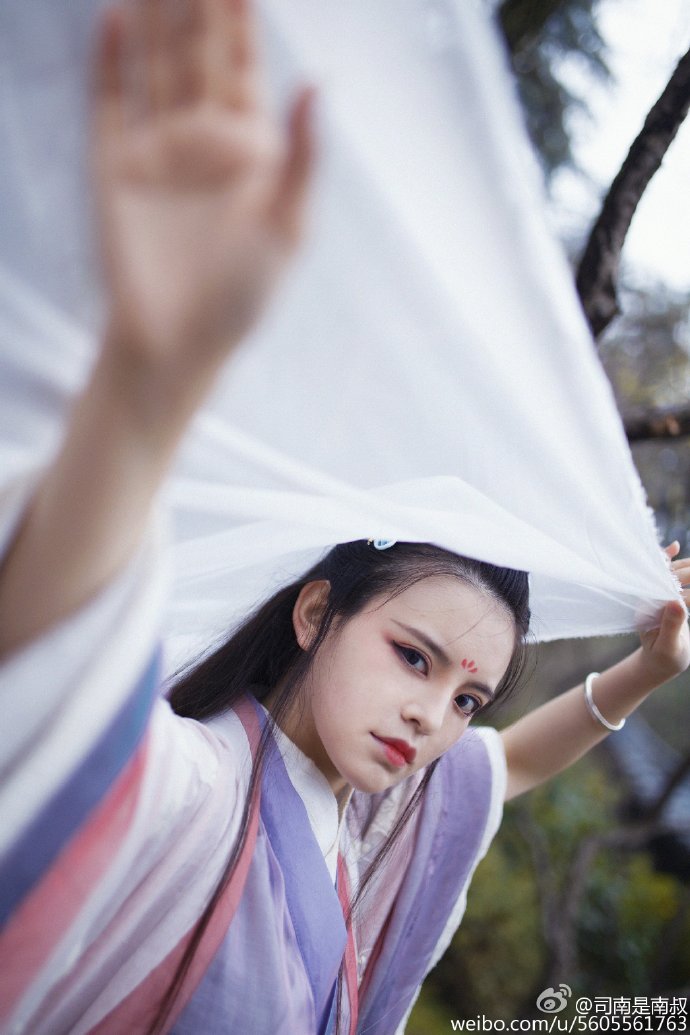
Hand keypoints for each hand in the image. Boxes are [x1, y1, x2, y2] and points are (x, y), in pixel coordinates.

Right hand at [93, 0, 314, 382]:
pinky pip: (109, 99)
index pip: (242, 60)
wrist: (175, 343)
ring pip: (154, 61)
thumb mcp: (288, 228)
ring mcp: (156, 148)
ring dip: (156, 12)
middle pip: (196, 47)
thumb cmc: (242, 296)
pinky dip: (111, 58)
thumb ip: (304, 156)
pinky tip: (118, 16)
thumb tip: (319, 83)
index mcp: (250, 146)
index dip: (240, 11)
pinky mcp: (113, 166)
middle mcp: (202, 136)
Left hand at [637, 542, 689, 683]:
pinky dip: (677, 564)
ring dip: (686, 566)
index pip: (661, 587)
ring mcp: (658, 596)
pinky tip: (675, 547)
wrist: (659, 663)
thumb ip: (671, 624)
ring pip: (671, 574)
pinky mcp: (667, 596)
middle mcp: (650, 598)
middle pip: (667, 577)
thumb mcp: (668, 646)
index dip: (676, 577)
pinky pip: (671, 577)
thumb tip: (676, 602)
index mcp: (647, 609)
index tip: (688, 579)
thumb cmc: (663, 659)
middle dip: (686, 571)